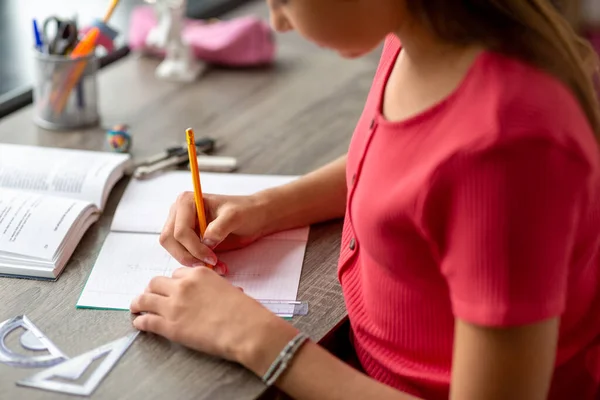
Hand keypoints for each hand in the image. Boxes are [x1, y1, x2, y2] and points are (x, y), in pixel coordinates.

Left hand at [130, 266, 298, 372]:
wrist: (246, 329)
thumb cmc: (244, 311)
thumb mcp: (229, 290)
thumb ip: (215, 288)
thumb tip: (215, 294)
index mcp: (199, 274)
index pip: (177, 274)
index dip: (173, 283)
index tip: (171, 289)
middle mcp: (182, 286)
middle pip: (155, 283)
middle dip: (152, 289)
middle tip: (150, 296)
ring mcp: (173, 306)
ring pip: (144, 299)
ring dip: (138, 302)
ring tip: (135, 307)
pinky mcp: (169, 327)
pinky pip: (146, 321)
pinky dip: (140, 322)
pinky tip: (139, 323)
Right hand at [159, 192, 268, 271]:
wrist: (254, 216)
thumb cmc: (245, 211)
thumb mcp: (235, 216)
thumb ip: (220, 227)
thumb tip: (205, 241)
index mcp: (186, 201)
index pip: (180, 231)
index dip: (194, 247)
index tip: (212, 258)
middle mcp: (179, 213)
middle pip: (170, 241)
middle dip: (189, 256)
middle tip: (210, 265)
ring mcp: (181, 226)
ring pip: (174, 250)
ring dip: (193, 262)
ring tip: (216, 266)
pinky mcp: (188, 239)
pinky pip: (184, 254)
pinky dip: (197, 263)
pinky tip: (216, 266)